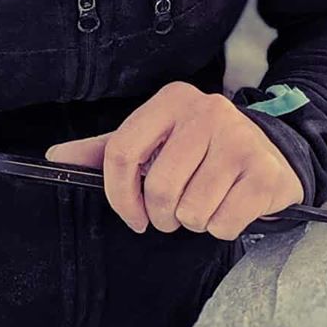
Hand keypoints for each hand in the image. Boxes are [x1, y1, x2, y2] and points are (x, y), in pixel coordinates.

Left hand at [45, 81, 303, 238]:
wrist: (271, 152)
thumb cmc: (201, 151)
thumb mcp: (155, 141)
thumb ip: (107, 150)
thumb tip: (55, 158)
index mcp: (172, 100)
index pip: (122, 151)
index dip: (119, 195)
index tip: (131, 215)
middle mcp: (207, 111)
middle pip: (158, 187)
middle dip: (162, 215)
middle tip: (174, 212)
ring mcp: (240, 140)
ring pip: (191, 210)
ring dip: (193, 221)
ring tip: (206, 203)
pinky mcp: (264, 172)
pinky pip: (223, 222)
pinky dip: (222, 227)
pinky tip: (231, 206)